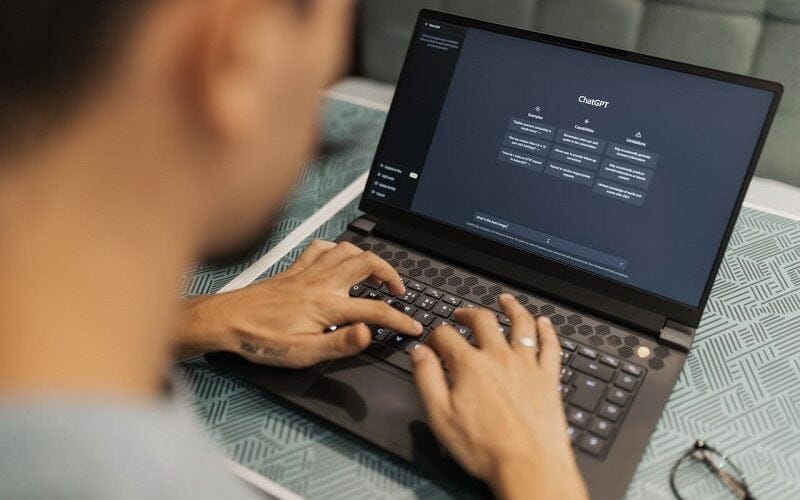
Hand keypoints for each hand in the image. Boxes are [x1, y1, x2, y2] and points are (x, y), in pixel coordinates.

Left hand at [176, 240, 422, 367]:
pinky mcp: (294, 269)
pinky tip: (340, 259)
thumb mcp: (302, 354)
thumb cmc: (260, 340)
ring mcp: (307, 272)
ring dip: (368, 258)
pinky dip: (337, 249)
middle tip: (399, 292)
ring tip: (377, 275)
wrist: (225, 321)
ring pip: (348, 250)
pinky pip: (321, 248)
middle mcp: (321, 283)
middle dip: (392, 275)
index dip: (400, 319)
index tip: (413, 326)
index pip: (375, 310)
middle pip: (368, 264)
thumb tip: (368, 333)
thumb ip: (340, 343)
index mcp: (327, 306)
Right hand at [410, 294, 587, 499]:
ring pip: (520, 324)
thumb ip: (427, 378)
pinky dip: (547, 330)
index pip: (446, 335)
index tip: (432, 342)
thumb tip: (419, 353)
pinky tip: (544, 323)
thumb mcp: (440, 415)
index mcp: (470, 365)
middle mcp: (499, 358)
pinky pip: (550, 346)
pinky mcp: (548, 378)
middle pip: (483, 321)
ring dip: (511, 308)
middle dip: (468, 313)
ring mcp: (527, 365)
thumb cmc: (484, 448)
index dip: (435, 335)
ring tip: (505, 299)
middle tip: (461, 314)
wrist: (528, 466)